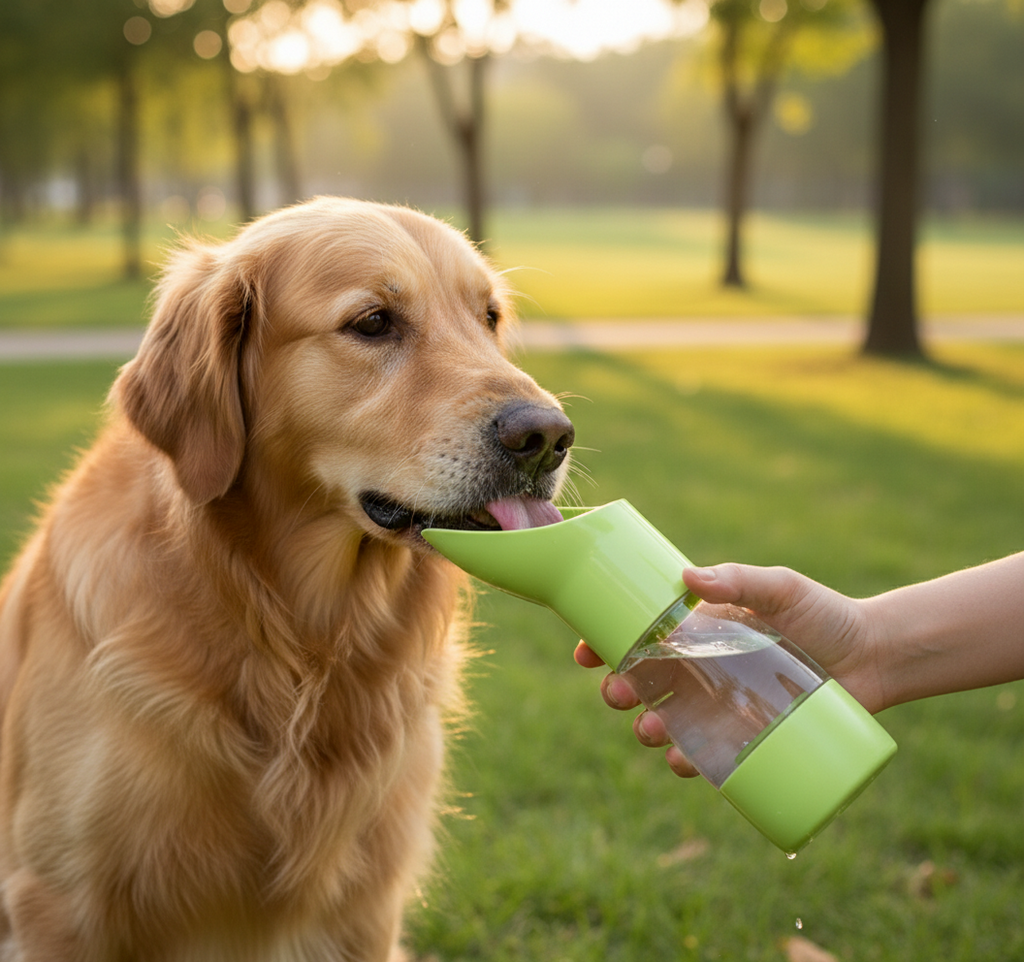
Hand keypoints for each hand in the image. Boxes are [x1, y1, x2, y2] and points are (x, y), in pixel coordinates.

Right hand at [575, 563, 880, 777]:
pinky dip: (686, 761)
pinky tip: (681, 761)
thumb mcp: (781, 588)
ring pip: (666, 721)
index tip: (583, 653)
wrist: (875, 656)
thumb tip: (687, 577)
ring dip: (646, 728)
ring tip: (651, 730)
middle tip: (619, 692)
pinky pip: (706, 755)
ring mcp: (721, 704)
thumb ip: (739, 580)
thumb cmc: (824, 614)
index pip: (637, 635)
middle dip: (619, 690)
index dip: (601, 644)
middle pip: (643, 682)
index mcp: (698, 628)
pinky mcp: (746, 737)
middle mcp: (701, 668)